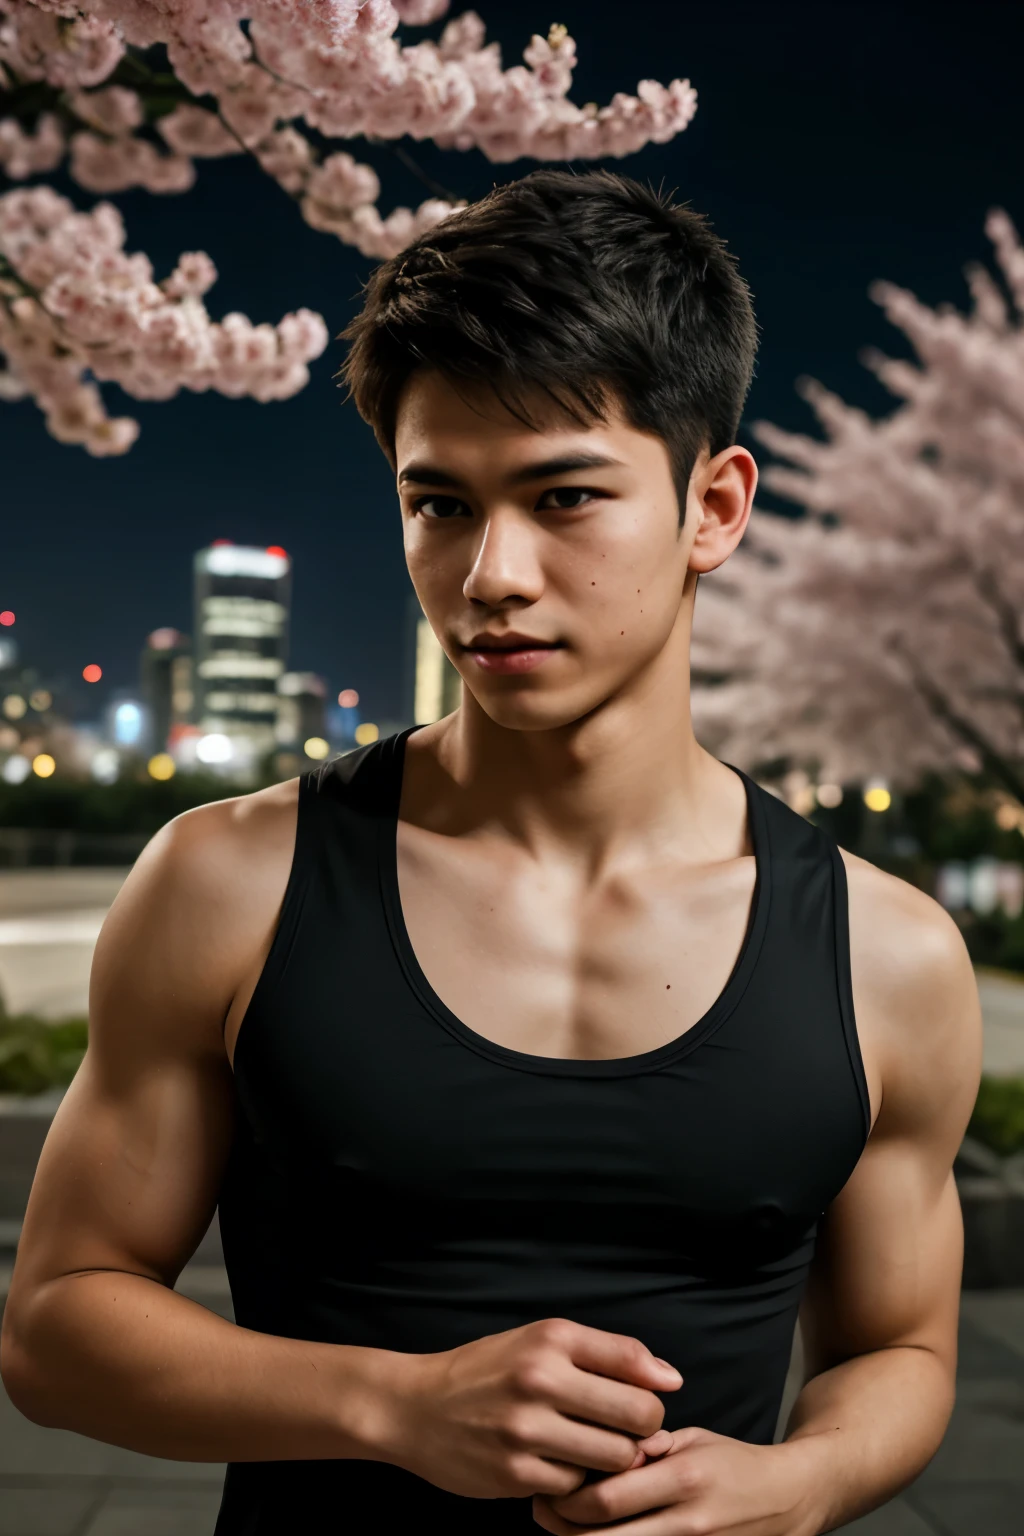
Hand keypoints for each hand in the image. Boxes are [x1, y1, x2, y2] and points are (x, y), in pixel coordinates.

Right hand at [380, 1317, 681, 1500]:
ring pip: (614, 1458)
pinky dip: (574, 1481)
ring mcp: (526, 1430)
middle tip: (621, 1432)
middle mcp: (539, 1379)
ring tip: (589, 1450)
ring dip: (611, 1460)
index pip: (635, 1365)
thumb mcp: (541, 1341)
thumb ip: (608, 1355)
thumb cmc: (488, 1371)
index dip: (651, 1391)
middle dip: (640, 1430)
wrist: (414, 1407)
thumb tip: (672, 1379)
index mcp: (551, 1339)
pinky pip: (576, 1487)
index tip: (639, 1402)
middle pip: (637, 1417)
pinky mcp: (514, 1474)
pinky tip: (554, 1465)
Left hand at [532, 1426, 821, 1533]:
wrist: (790, 1498)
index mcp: (683, 1479)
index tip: (549, 1485)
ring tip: (566, 1526)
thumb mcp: (692, 1439)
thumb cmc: (733, 1463)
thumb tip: (597, 1447)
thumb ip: (646, 1446)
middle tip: (543, 1511)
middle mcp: (687, 1523)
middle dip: (562, 1530)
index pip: (606, 1499)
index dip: (566, 1500)